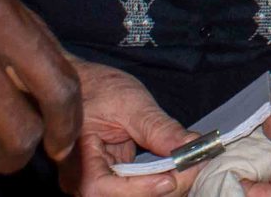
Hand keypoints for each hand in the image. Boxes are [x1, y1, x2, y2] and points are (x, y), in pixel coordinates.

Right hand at [65, 60, 198, 196]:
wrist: (87, 84)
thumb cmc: (98, 88)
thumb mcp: (130, 102)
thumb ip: (157, 127)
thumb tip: (189, 145)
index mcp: (76, 159)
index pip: (100, 188)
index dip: (137, 189)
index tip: (170, 179)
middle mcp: (82, 179)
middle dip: (160, 188)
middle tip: (194, 166)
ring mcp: (99, 181)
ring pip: (132, 196)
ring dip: (164, 185)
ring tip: (191, 165)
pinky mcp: (116, 179)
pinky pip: (139, 188)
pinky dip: (161, 179)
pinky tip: (180, 167)